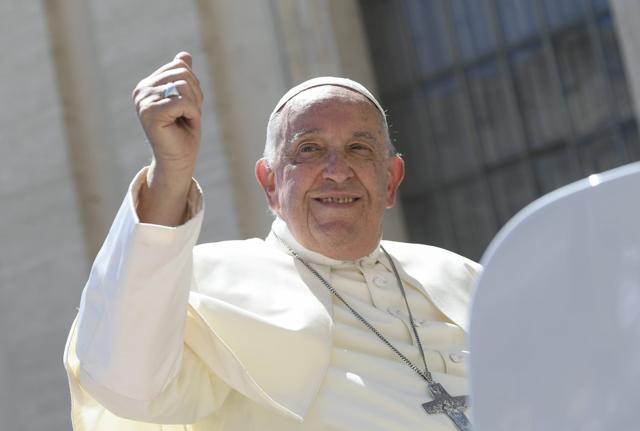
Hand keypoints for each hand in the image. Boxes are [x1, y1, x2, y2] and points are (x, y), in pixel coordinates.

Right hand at [132, 52, 203, 178]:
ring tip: (186, 120)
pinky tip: (185, 124)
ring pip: (184, 86)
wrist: (179, 159)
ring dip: (195, 105)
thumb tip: (184, 55)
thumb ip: (183, 77)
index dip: (193, 85)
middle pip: (182, 73)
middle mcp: (141, 90)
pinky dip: (193, 114)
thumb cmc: (184, 131)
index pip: (179, 66)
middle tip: (189, 115)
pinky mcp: (150, 113)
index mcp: (148, 85)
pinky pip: (184, 102)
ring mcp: (143, 101)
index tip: (187, 106)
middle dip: (196, 94)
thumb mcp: (187, 98)